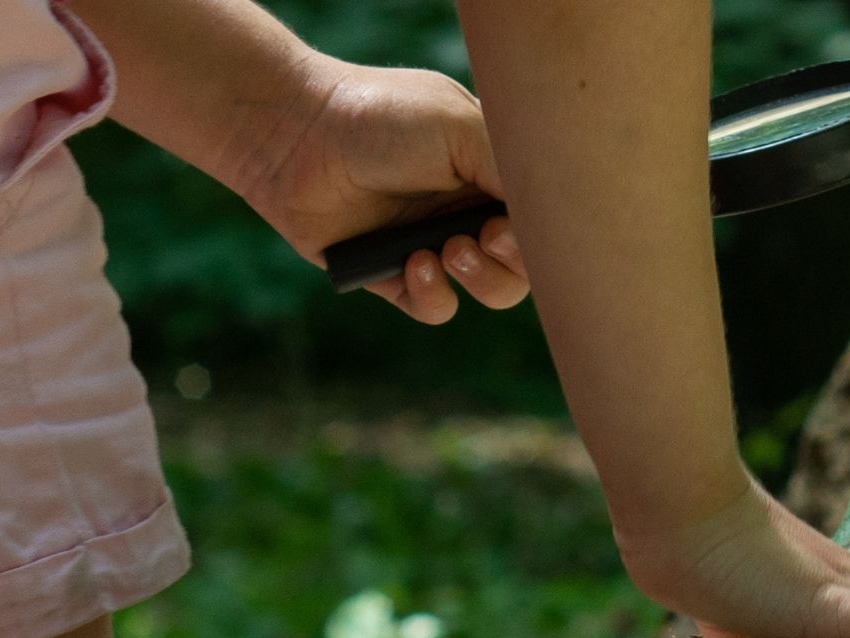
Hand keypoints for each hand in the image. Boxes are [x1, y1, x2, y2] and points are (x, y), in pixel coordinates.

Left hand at [233, 61, 527, 323]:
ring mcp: (432, 243)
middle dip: (515, 261)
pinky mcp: (391, 273)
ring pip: (490, 290)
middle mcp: (468, 208)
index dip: (547, 234)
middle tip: (486, 238)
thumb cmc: (381, 116)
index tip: (518, 222)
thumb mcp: (464, 128)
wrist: (294, 132)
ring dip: (480, 279)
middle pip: (527, 263)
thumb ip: (516, 171)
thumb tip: (555, 219)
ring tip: (447, 251)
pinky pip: (435, 308)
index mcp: (493, 169)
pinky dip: (433, 293)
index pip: (544, 218)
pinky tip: (412, 263)